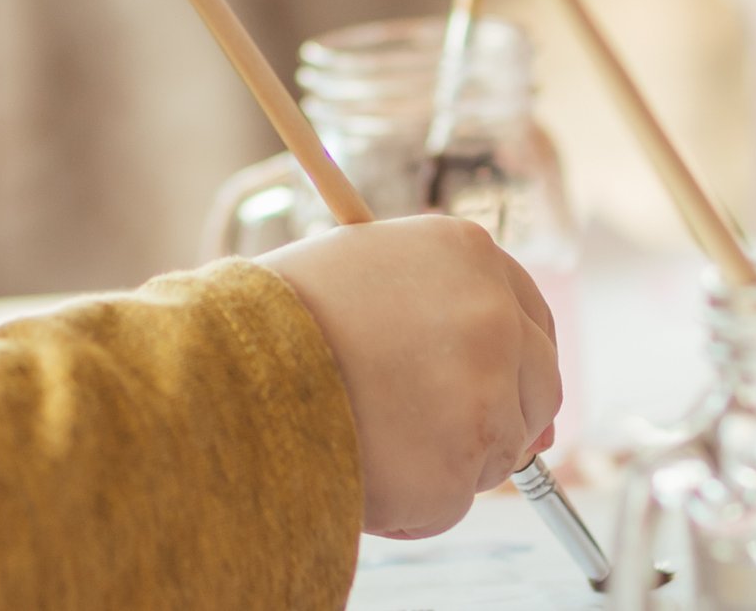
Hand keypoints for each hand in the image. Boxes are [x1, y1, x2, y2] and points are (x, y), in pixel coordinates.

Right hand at [258, 215, 560, 538]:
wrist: (218, 372)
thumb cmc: (271, 322)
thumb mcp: (359, 271)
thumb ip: (433, 303)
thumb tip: (503, 371)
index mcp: (467, 252)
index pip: (530, 314)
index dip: (515, 358)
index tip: (504, 387)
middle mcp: (492, 315)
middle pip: (537, 385)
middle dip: (498, 416)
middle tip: (433, 434)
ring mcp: (484, 393)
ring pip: (499, 449)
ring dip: (448, 460)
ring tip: (368, 440)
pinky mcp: (459, 465)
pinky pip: (452, 500)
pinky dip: (414, 504)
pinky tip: (360, 472)